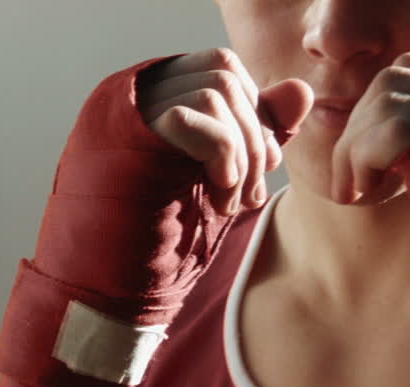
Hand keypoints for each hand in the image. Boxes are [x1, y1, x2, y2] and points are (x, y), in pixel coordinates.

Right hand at [0, 54, 312, 386]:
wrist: (107, 295)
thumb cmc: (159, 246)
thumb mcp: (223, 183)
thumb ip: (258, 137)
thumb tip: (302, 91)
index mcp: (154, 99)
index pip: (223, 69)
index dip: (254, 116)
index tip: (256, 174)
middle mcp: (134, 94)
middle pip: (223, 72)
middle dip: (254, 136)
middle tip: (246, 195)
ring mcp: (126, 112)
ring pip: (216, 92)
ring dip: (241, 155)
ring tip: (228, 203)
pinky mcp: (126, 137)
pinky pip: (199, 117)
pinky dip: (225, 159)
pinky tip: (217, 199)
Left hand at [329, 51, 409, 205]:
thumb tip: (408, 141)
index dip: (385, 104)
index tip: (375, 145)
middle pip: (390, 82)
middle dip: (361, 125)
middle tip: (352, 172)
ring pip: (378, 108)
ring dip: (353, 149)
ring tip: (353, 188)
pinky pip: (375, 141)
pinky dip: (356, 166)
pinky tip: (360, 192)